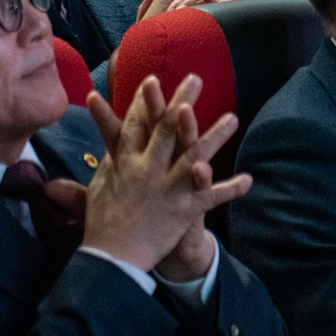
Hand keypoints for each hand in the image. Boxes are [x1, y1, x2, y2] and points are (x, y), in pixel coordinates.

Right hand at [80, 74, 248, 275]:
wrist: (111, 256)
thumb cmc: (101, 223)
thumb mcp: (96, 191)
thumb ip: (100, 169)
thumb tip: (87, 160)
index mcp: (124, 162)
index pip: (134, 125)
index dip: (143, 103)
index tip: (152, 80)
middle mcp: (146, 168)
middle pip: (167, 129)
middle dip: (182, 101)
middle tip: (196, 79)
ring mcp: (167, 187)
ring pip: (195, 154)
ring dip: (215, 135)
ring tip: (233, 118)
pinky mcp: (184, 208)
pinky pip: (212, 196)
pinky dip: (231, 188)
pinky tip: (249, 180)